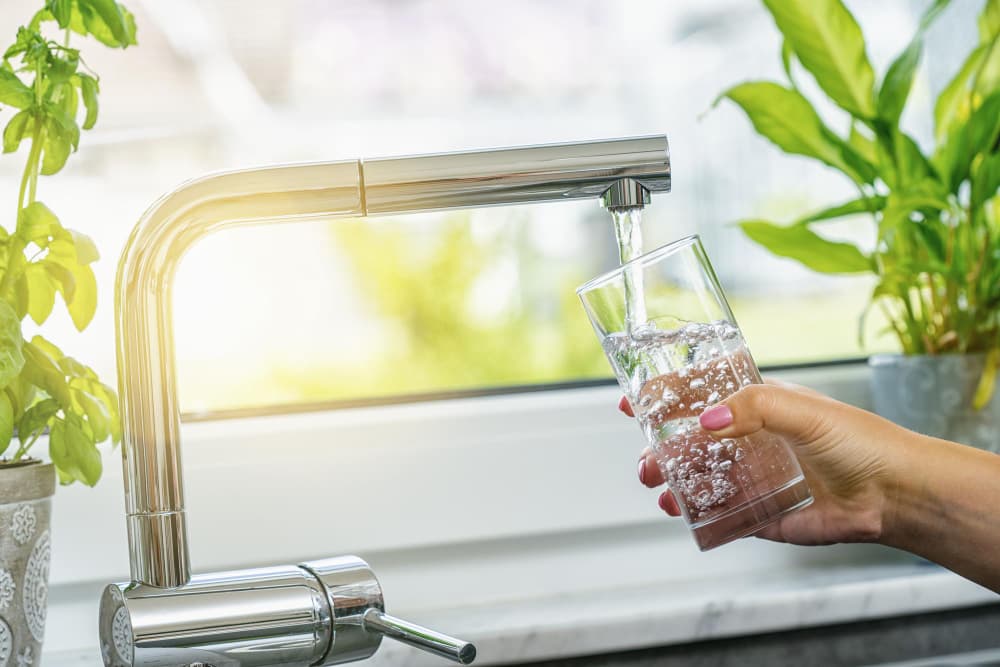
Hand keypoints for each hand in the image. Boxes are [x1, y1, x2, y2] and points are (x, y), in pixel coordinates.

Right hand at [627, 379, 909, 544]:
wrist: (895, 494)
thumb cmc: (859, 441)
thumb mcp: (802, 410)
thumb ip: (753, 407)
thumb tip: (706, 419)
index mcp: (758, 406)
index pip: (701, 396)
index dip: (664, 398)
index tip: (631, 404)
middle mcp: (751, 441)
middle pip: (691, 441)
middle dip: (660, 448)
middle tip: (648, 459)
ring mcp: (754, 478)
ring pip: (699, 478)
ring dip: (672, 481)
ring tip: (658, 486)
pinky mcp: (762, 514)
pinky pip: (721, 514)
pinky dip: (696, 513)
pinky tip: (681, 511)